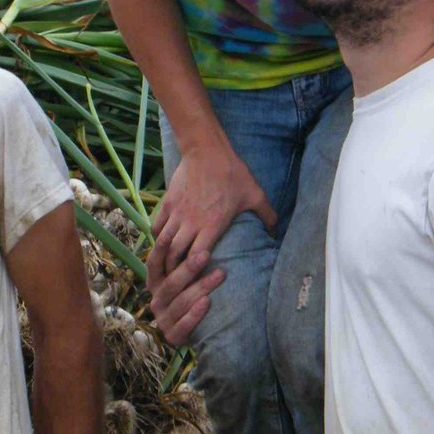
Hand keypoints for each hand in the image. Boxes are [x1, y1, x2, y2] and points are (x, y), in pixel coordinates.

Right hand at [147, 145, 274, 345]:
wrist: (207, 150)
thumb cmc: (232, 173)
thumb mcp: (254, 194)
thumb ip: (267, 215)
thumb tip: (276, 230)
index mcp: (212, 226)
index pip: (198, 258)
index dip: (195, 272)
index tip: (196, 281)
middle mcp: (191, 223)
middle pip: (176, 255)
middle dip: (175, 271)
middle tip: (176, 282)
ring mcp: (177, 214)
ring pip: (163, 243)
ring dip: (164, 258)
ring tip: (165, 270)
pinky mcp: (168, 204)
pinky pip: (157, 227)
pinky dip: (157, 239)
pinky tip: (160, 246)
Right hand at [148, 242, 226, 347]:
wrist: (199, 332)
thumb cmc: (193, 295)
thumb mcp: (185, 277)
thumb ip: (184, 259)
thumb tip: (195, 227)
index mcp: (155, 284)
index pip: (154, 264)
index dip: (160, 250)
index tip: (169, 234)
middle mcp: (156, 301)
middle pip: (170, 283)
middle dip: (188, 268)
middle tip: (206, 254)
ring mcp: (163, 320)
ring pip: (180, 302)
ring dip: (200, 287)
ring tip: (220, 274)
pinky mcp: (173, 336)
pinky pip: (184, 325)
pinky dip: (195, 314)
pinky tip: (207, 302)